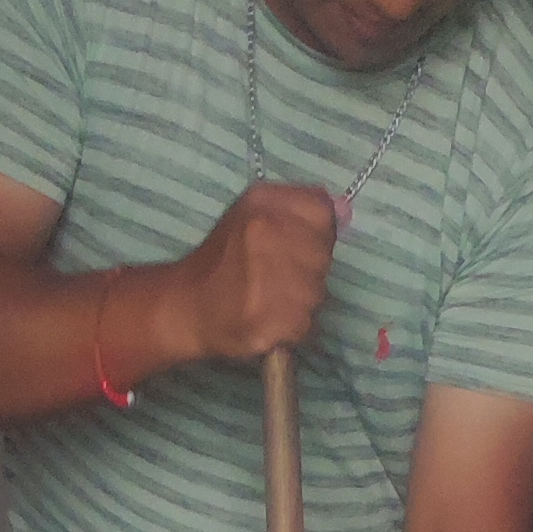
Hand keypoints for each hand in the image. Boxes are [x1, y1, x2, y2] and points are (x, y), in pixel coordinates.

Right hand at [177, 179, 337, 365]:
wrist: (187, 305)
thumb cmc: (225, 258)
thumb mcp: (254, 215)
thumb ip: (300, 210)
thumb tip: (345, 212)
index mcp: (264, 203)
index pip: (322, 214)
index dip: (315, 235)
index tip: (295, 247)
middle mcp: (266, 235)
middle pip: (322, 257)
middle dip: (308, 271)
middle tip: (277, 278)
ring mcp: (267, 280)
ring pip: (316, 294)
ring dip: (300, 303)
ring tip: (270, 300)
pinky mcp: (267, 320)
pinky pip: (304, 325)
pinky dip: (291, 328)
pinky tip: (268, 320)